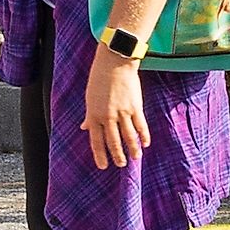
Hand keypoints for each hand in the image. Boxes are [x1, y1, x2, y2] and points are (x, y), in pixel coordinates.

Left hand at [83, 45, 149, 170]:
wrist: (114, 63)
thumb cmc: (99, 79)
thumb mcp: (90, 98)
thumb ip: (89, 116)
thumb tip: (84, 128)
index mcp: (94, 115)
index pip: (96, 141)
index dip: (100, 155)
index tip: (103, 166)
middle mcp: (108, 116)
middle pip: (113, 142)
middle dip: (117, 156)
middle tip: (121, 165)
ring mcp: (123, 112)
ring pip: (129, 137)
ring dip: (132, 149)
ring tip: (135, 158)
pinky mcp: (135, 107)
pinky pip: (141, 126)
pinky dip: (143, 136)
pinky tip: (145, 144)